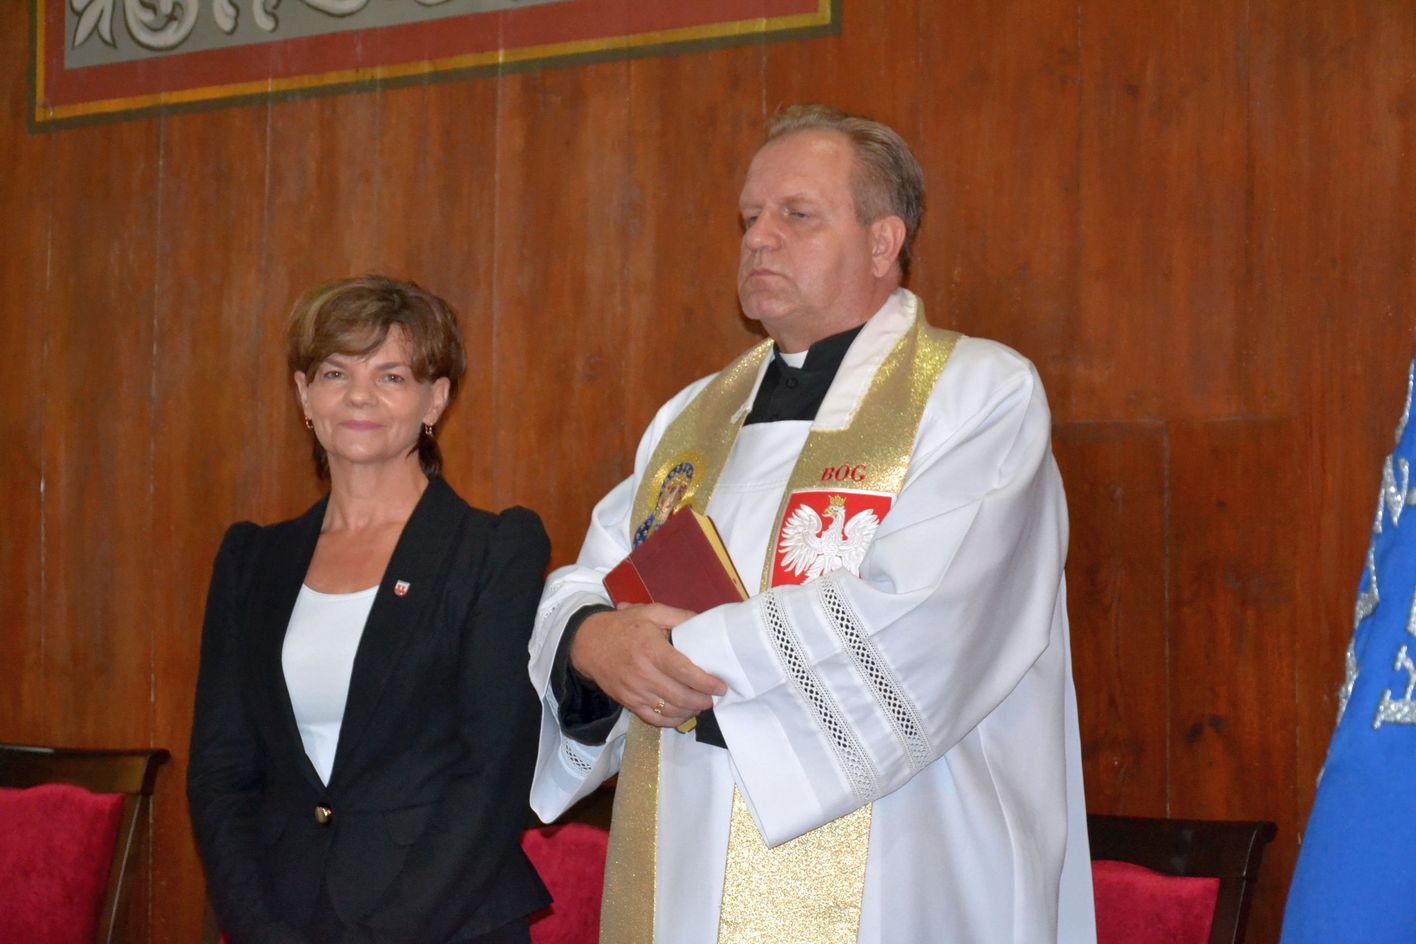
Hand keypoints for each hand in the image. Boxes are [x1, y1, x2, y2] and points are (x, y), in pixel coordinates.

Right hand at [570, 603, 726, 727]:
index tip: (720, 686)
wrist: (588, 643)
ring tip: (701, 705)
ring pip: (670, 710)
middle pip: (681, 696)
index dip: (706, 683)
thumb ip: (678, 616)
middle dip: (703, 700)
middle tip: (713, 697)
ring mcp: (635, 692)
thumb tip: (704, 622)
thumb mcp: (650, 612)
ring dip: (690, 711)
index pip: (685, 672)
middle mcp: (644, 674)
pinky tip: (683, 714)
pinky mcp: (628, 703)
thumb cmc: (623, 626)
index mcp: (652, 650)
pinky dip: (672, 721)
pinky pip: (654, 719)